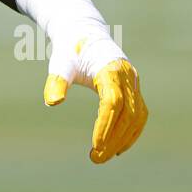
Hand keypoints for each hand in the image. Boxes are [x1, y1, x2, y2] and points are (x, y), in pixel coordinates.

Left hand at [43, 32, 148, 163]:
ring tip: (104, 156)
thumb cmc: (70, 49)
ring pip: (136, 116)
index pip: (112, 102)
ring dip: (123, 139)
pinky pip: (139, 113)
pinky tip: (117, 147)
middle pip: (127, 114)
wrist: (84, 32)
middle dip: (113, 138)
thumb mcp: (61, 62)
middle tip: (96, 158)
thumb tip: (52, 102)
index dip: (105, 125)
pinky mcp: (133, 88)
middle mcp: (126, 76)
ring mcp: (133, 82)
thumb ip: (57, 81)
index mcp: (109, 68)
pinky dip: (131, 132)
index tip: (95, 145)